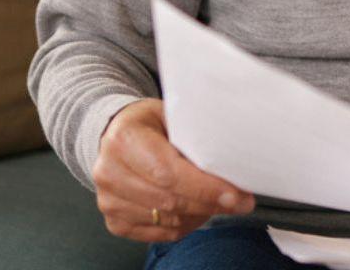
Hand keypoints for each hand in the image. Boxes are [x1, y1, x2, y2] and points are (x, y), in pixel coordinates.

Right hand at [91, 98, 255, 242]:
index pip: (168, 173)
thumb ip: (196, 137)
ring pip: (167, 220)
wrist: (117, 134)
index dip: (204, 187)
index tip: (235, 194)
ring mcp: (109, 200)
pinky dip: (184, 225)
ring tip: (220, 202)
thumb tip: (232, 162)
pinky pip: (159, 233)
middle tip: (240, 201)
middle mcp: (109, 172)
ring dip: (201, 215)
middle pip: (169, 200)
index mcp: (124, 139)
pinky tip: (198, 211)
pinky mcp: (115, 221)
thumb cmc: (151, 124)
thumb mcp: (172, 116)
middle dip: (210, 203)